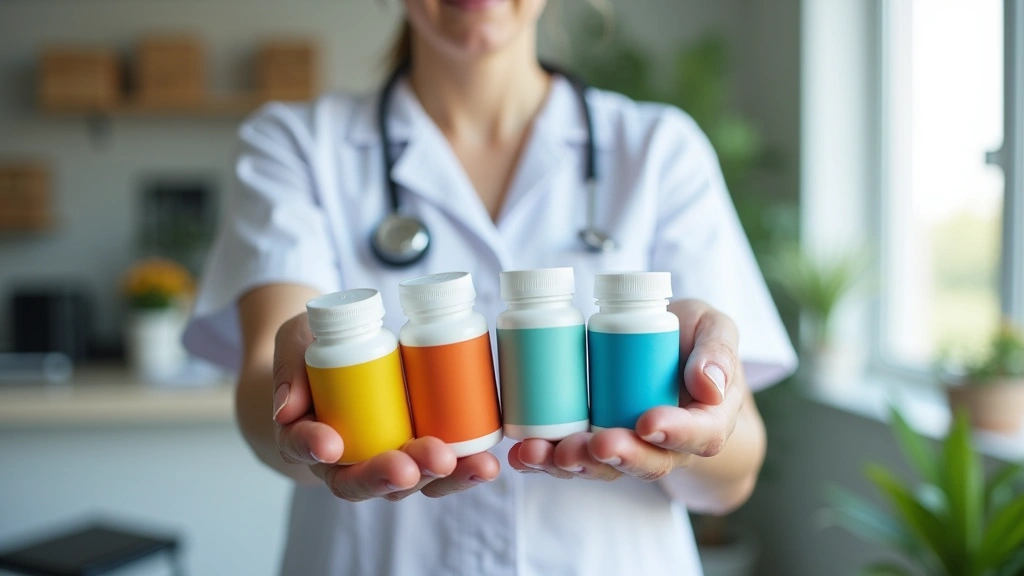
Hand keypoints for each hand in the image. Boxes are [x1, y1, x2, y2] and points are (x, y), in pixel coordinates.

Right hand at [271, 313, 499, 500]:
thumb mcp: (294, 341)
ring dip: (439, 479)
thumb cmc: (311, 348)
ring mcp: (384, 459)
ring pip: (407, 482)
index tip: (329, 443)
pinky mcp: (417, 451)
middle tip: (407, 467)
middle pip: (360, 481)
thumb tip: (288, 408)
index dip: (313, 447)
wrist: (338, 354)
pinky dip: (463, 470)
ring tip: (468, 467)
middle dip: (388, 475)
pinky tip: (486, 464)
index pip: (303, 448)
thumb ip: (290, 367)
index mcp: (304, 435)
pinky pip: (439, 470)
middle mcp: (343, 461)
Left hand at [508, 299, 742, 481]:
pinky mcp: (596, 441)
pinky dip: (545, 460)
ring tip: (542, 452)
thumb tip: (708, 386)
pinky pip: (574, 458)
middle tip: (594, 444)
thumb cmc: (695, 337)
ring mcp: (630, 446)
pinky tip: (520, 454)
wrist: (670, 349)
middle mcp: (668, 445)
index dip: (674, 433)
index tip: (647, 422)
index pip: (699, 436)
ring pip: (604, 467)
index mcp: (707, 421)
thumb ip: (718, 350)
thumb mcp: (715, 327)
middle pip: (647, 463)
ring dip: (572, 464)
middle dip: (617, 456)